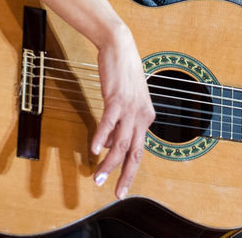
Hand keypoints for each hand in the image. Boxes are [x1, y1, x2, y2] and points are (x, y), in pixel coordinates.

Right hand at [91, 24, 155, 198]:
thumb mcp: (127, 101)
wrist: (120, 47)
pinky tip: (95, 150)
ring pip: (121, 142)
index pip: (139, 150)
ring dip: (110, 163)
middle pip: (135, 152)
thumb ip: (122, 122)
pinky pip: (109, 123)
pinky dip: (102, 138)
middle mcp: (142, 115)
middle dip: (125, 175)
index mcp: (147, 117)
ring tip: (97, 178)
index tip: (122, 187)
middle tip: (116, 194)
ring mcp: (130, 108)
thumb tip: (111, 144)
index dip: (130, 170)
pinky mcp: (117, 98)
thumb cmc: (123, 74)